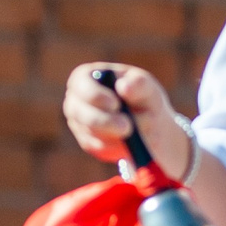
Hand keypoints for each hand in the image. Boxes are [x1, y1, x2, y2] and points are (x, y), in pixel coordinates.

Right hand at [62, 63, 192, 173]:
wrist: (149, 124)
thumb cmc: (144, 97)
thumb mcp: (147, 87)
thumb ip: (138, 84)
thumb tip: (123, 86)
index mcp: (85, 77)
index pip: (82, 85)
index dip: (96, 95)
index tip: (115, 104)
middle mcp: (75, 100)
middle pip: (80, 113)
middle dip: (105, 122)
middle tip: (128, 128)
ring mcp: (78, 123)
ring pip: (91, 133)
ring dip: (114, 136)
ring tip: (135, 134)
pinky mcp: (86, 142)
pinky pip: (98, 148)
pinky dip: (115, 147)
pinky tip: (129, 143)